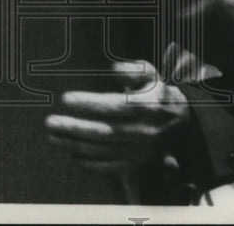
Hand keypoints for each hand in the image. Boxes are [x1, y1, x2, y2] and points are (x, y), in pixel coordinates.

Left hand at [45, 60, 189, 173]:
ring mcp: (138, 150)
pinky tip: (72, 155)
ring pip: (102, 150)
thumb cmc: (159, 93)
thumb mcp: (151, 75)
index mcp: (146, 107)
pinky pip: (110, 167)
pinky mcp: (136, 163)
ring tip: (53, 137)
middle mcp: (142, 131)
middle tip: (50, 122)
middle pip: (103, 132)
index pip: (113, 106)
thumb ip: (132, 69)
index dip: (89, 103)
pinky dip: (90, 163)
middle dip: (73, 128)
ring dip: (74, 145)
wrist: (182, 122)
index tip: (66, 98)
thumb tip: (113, 67)